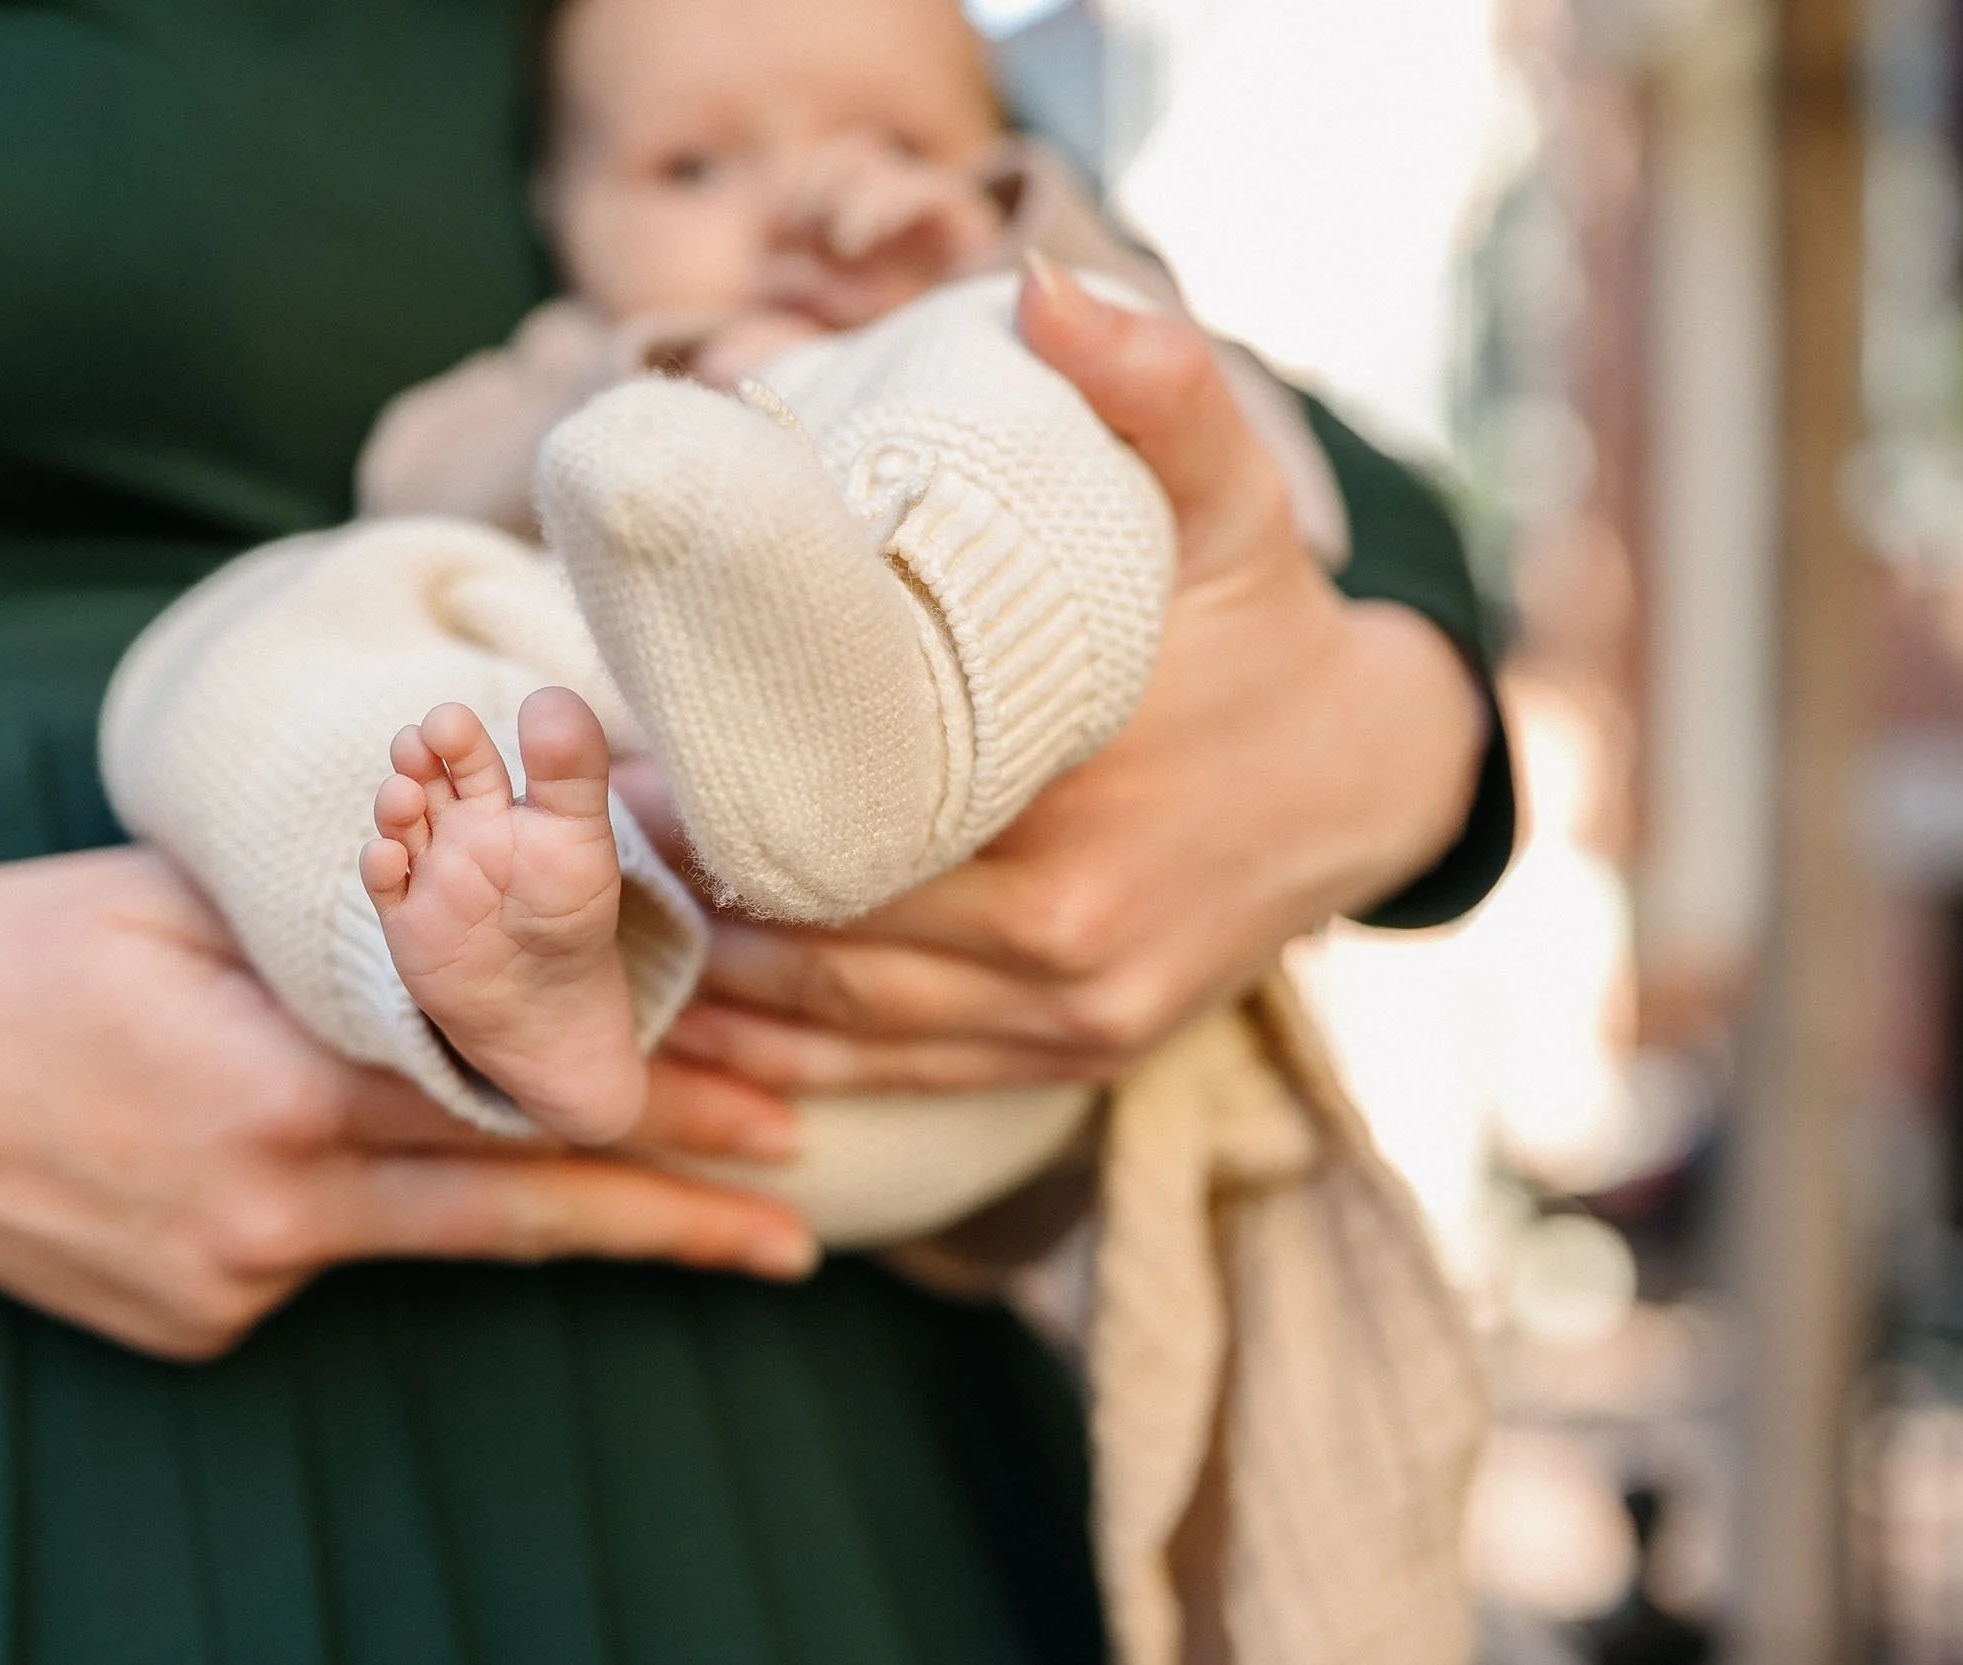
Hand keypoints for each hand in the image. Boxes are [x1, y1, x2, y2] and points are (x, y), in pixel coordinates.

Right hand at [0, 848, 815, 1359]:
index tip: (771, 1125)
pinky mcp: (202, 1323)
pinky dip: (373, 1203)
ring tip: (693, 1223)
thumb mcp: (173, 897)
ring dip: (551, 1218)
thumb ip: (337, 927)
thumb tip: (487, 913)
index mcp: (276, 1086)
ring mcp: (233, 1282)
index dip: (651, 1117)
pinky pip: (329, 1254)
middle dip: (664, 1214)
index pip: (511, 1109)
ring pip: (428, 1237)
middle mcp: (269, 1209)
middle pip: (511, 1213)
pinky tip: (335, 1151)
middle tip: (795, 1227)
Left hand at [643, 261, 1488, 1093]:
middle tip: (589, 831)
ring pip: (840, 1027)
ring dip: (717, 985)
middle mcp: (1066, 939)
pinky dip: (791, 1064)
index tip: (621, 761)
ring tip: (615, 918)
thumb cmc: (1266, 628)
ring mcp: (1069, 1015)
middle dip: (693, 892)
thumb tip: (1047, 290)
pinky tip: (707, 1032)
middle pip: (821, 937)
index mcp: (1077, 812)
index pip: (843, 830)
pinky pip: (898, 1077)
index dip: (715, 805)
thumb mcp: (1229, 498)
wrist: (1373, 777)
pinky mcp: (1072, 1054)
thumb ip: (1154, 389)